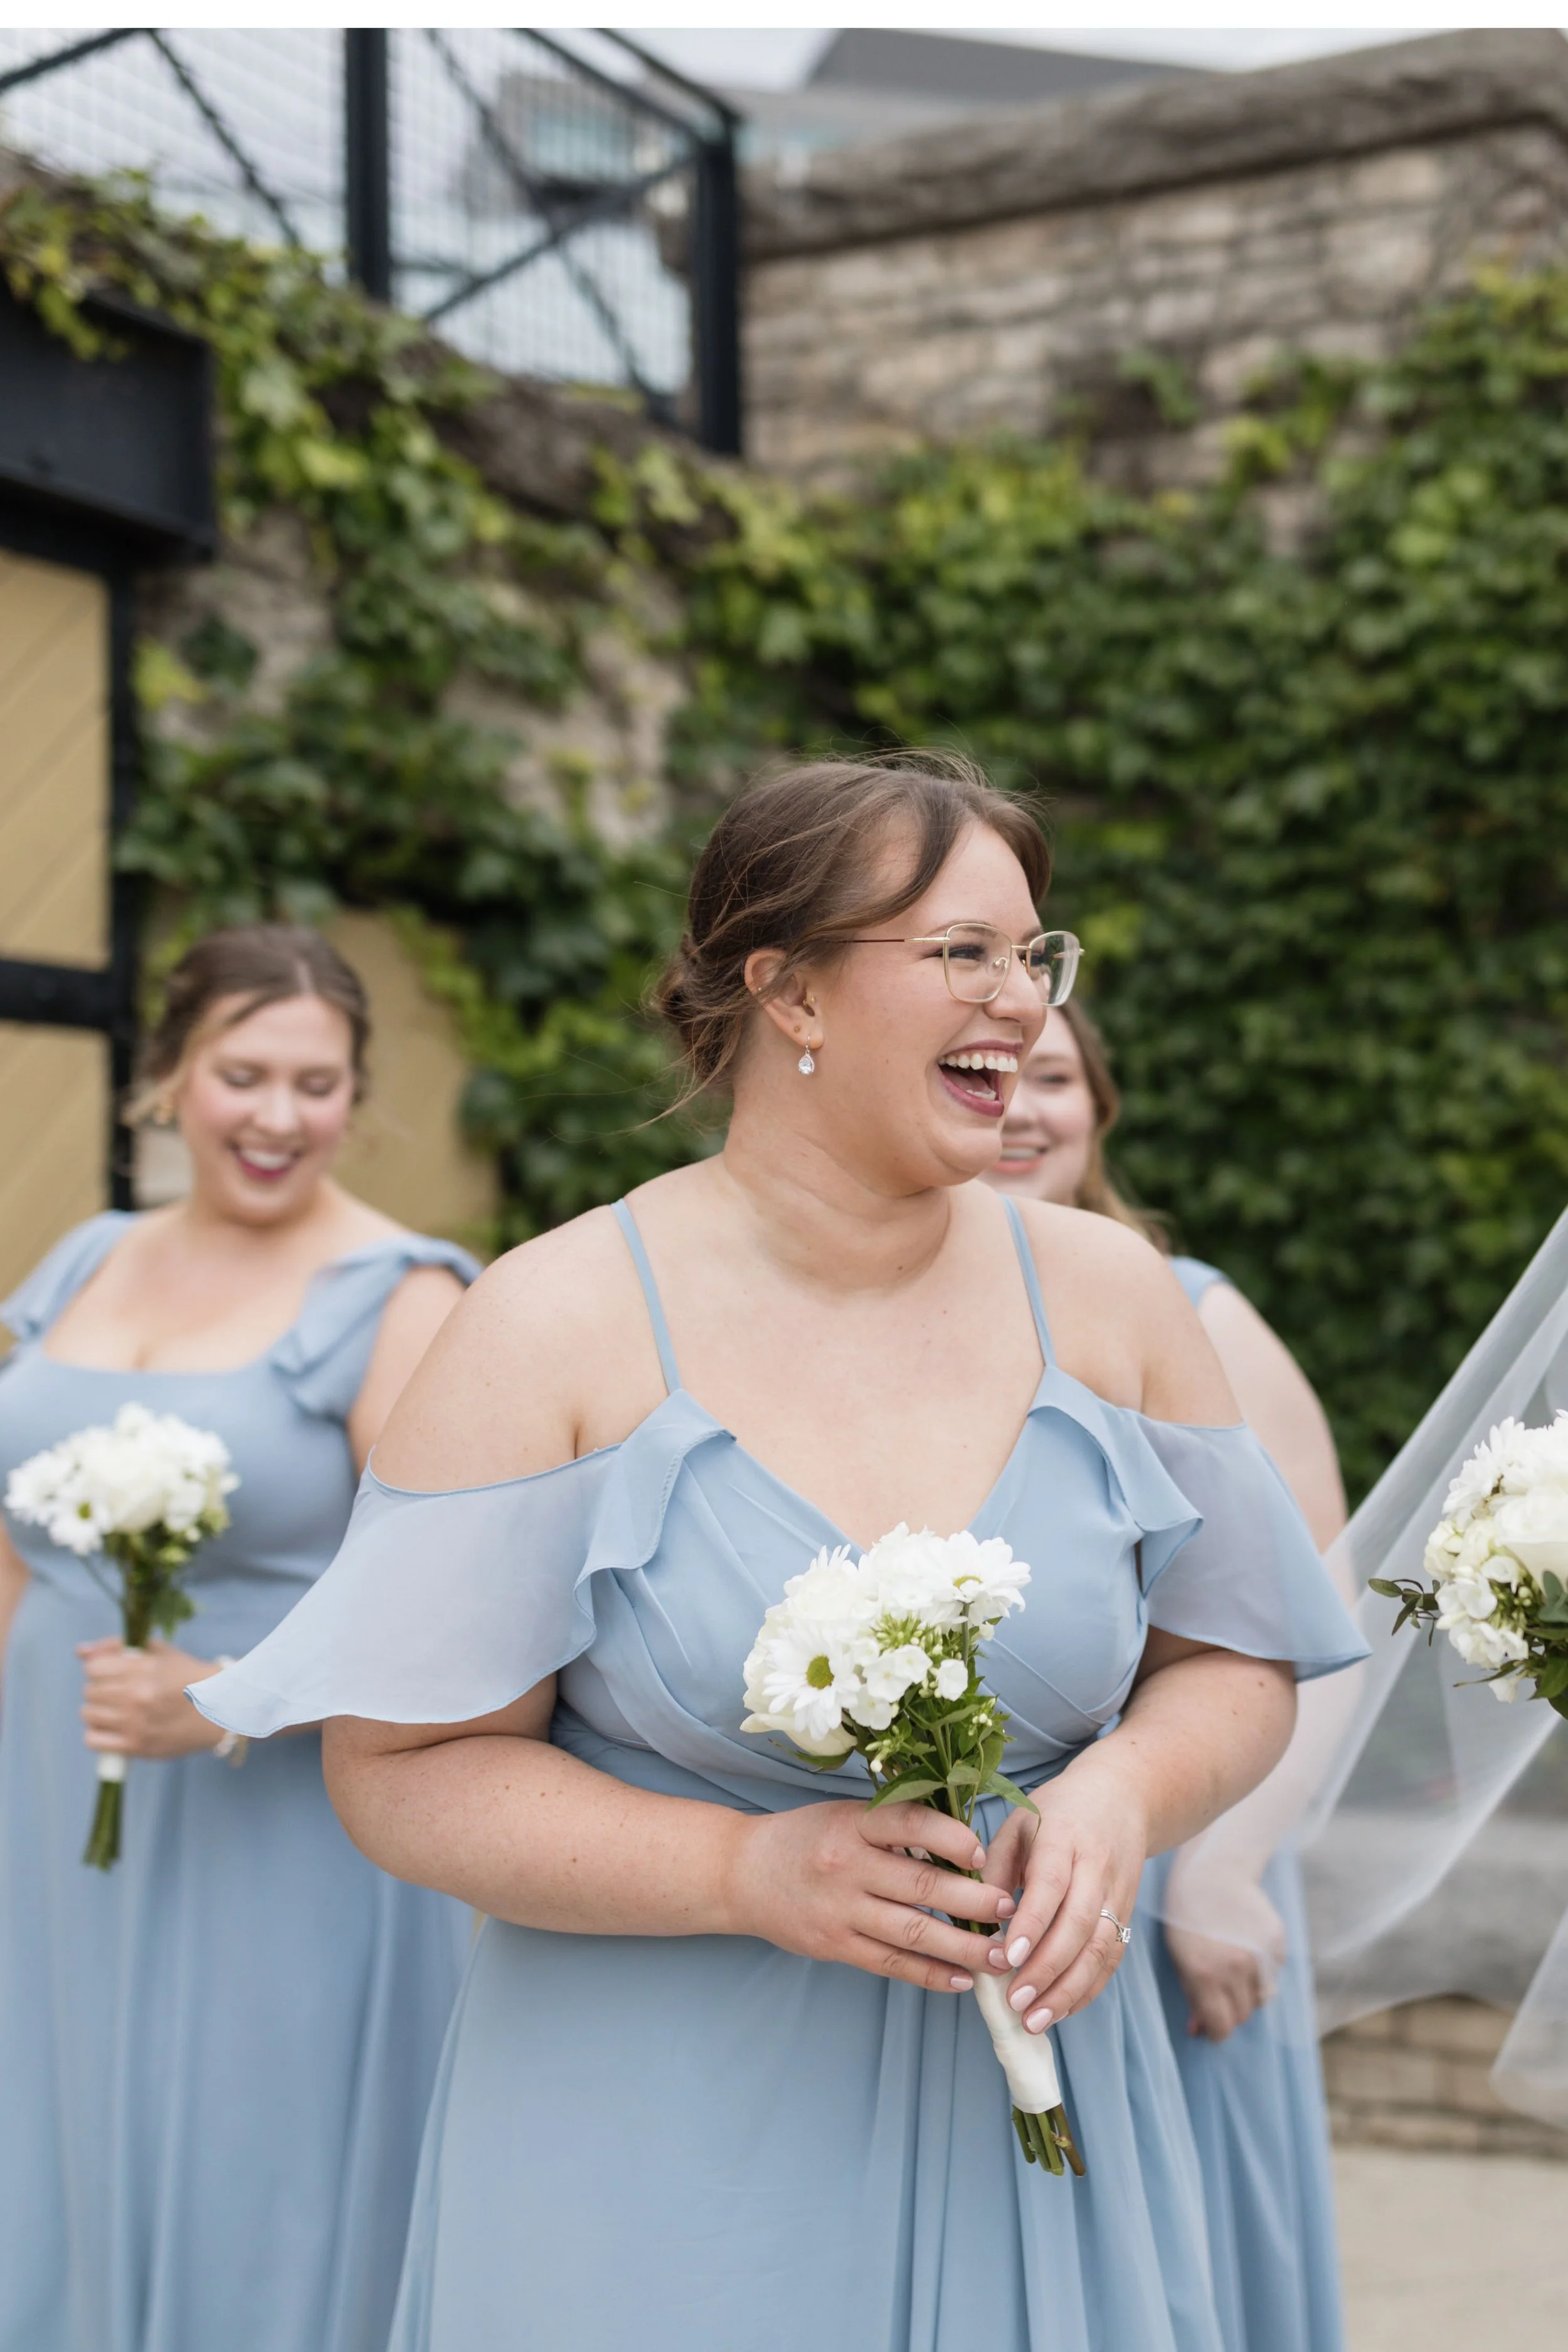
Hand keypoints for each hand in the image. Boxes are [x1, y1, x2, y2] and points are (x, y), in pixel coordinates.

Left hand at [78, 1639, 224, 1760]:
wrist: (221, 1709)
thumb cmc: (190, 1677)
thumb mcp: (161, 1653)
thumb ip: (120, 1648)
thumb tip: (81, 1650)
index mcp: (143, 1668)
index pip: (93, 1667)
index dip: (99, 1668)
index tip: (111, 1673)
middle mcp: (135, 1695)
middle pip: (90, 1691)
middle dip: (100, 1689)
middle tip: (117, 1693)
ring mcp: (135, 1722)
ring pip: (88, 1714)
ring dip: (98, 1711)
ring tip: (115, 1711)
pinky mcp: (136, 1746)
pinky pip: (93, 1740)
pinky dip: (97, 1734)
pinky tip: (112, 1729)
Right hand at [728, 1799, 1016, 1991]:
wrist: (742, 1873)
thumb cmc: (806, 1837)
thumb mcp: (846, 1816)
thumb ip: (894, 1827)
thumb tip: (962, 1844)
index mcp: (854, 1823)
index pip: (911, 1824)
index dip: (953, 1838)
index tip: (983, 1854)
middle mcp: (847, 1865)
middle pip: (921, 1885)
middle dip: (973, 1901)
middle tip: (1009, 1910)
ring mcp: (840, 1910)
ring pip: (912, 1932)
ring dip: (961, 1946)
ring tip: (998, 1955)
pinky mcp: (835, 1946)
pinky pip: (891, 1965)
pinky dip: (929, 1974)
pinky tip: (960, 1980)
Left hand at [978, 1750, 1146, 2034]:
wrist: (1123, 1798)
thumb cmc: (1056, 1812)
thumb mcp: (1018, 1823)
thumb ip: (995, 1866)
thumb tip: (978, 1920)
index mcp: (1063, 1837)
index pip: (1050, 1885)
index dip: (1031, 1924)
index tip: (1007, 1958)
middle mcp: (1096, 1868)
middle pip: (1078, 1925)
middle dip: (1047, 1969)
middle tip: (1016, 2003)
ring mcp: (1118, 1894)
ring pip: (1099, 1949)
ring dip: (1068, 1990)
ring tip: (1035, 2020)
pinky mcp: (1128, 1915)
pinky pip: (1111, 1960)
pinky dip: (1087, 1989)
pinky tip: (1060, 2010)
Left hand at [1161, 1869, 1286, 2040]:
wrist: (1213, 1871)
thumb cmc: (1186, 1916)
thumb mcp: (1179, 1956)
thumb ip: (1192, 1995)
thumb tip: (1198, 2031)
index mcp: (1205, 1974)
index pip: (1222, 2027)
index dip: (1216, 2031)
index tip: (1213, 2026)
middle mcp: (1236, 1969)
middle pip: (1242, 2015)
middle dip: (1230, 2011)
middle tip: (1220, 1994)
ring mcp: (1260, 1955)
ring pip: (1262, 1998)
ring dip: (1248, 1993)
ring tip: (1233, 1968)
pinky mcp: (1277, 1944)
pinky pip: (1273, 1974)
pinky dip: (1262, 1971)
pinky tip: (1247, 1948)